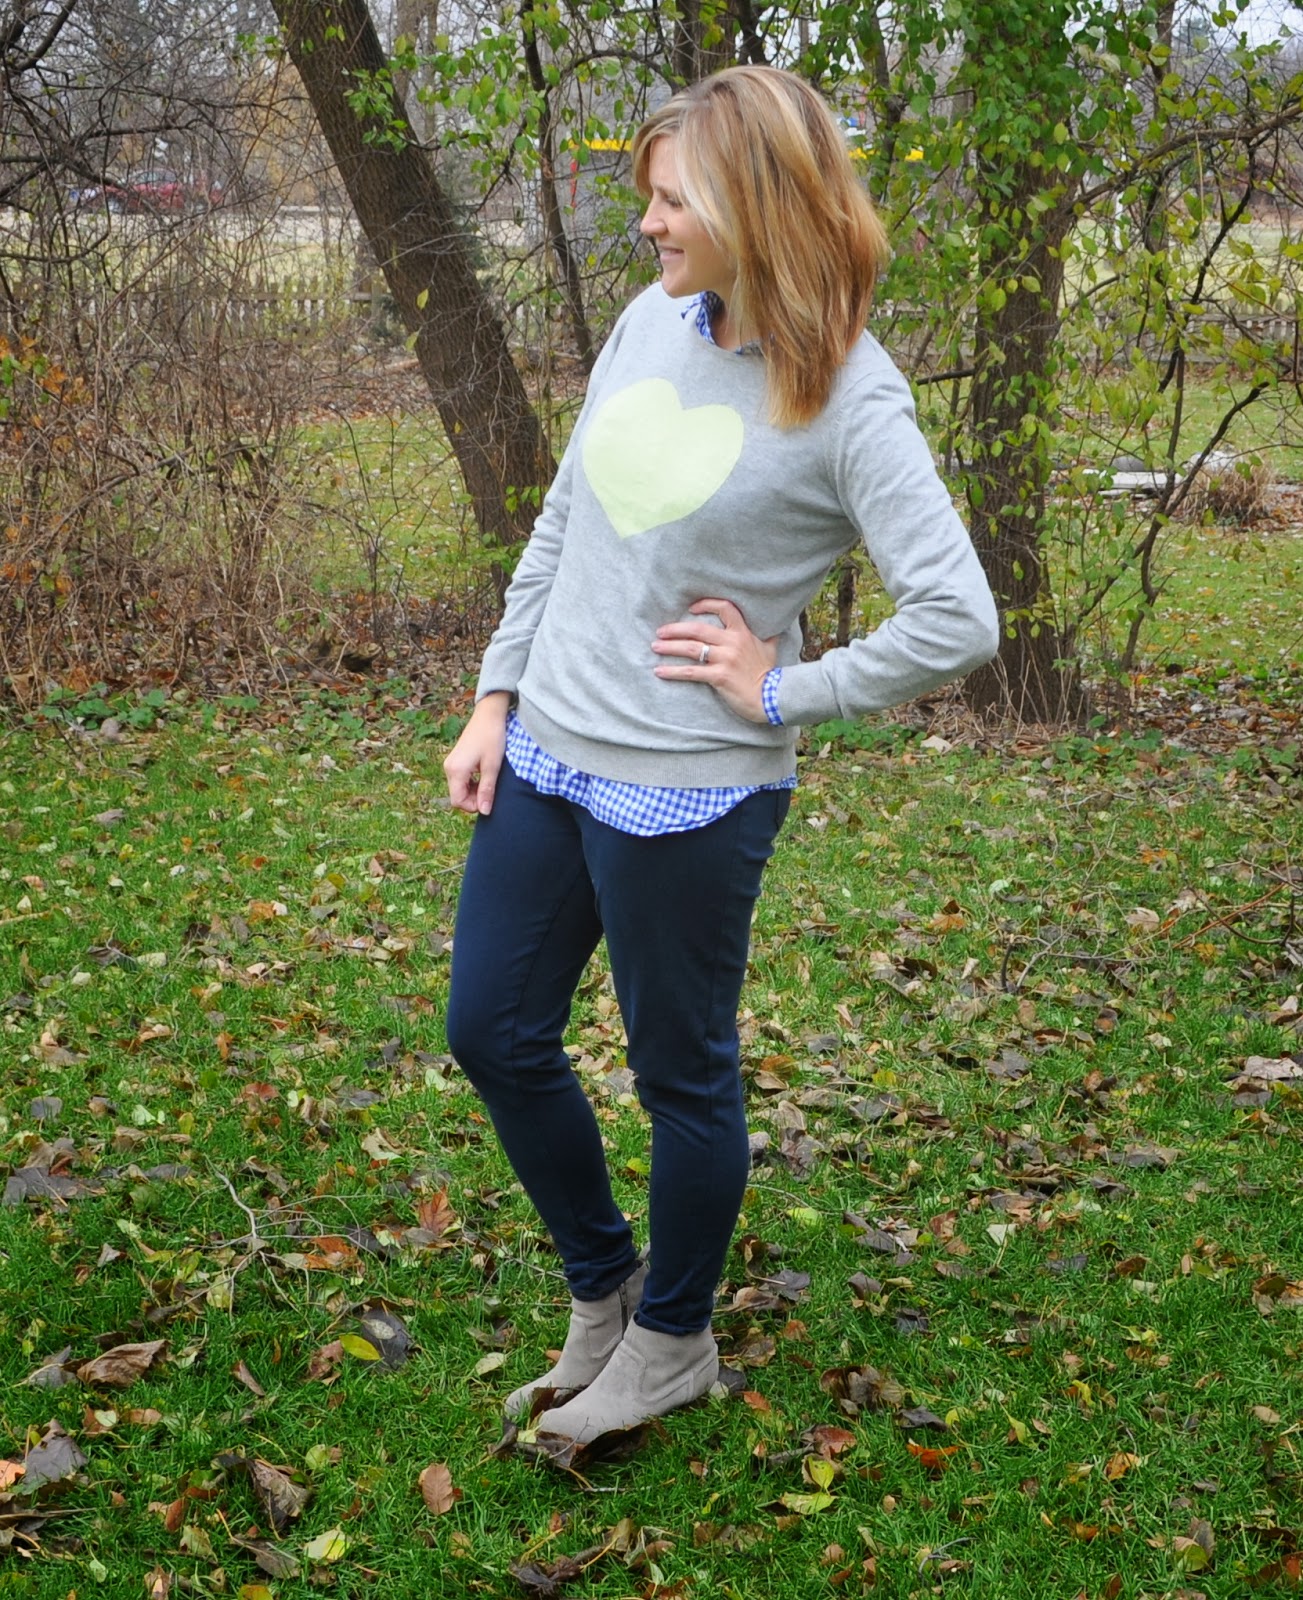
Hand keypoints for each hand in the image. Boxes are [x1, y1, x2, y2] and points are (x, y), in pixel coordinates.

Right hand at [443, 692, 510, 814]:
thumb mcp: (492, 766)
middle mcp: (449, 768)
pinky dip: (471, 783)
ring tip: (489, 781)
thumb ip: (487, 790)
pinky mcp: (456, 760)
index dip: (473, 806)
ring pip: (459, 789)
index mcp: (456, 770)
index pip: (458, 801)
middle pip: (457, 796)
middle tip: (491, 790)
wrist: (489, 714)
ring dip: (473, 791)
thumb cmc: (492, 737)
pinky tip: (484, 774)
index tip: (489, 799)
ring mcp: (451, 763)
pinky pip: (460, 780)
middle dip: (474, 799)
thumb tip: (485, 812)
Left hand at [652, 599, 777, 724]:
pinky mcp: (719, 677)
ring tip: (655, 647)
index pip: (724, 608)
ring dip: (669, 647)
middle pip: (697, 629)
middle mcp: (732, 643)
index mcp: (742, 633)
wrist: (772, 698)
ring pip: (691, 648)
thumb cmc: (769, 674)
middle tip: (660, 631)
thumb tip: (774, 627)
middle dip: (675, 629)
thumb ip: (767, 636)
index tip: (691, 608)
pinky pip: (691, 672)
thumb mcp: (770, 649)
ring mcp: (725, 659)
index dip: (706, 605)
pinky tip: (659, 671)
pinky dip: (673, 671)